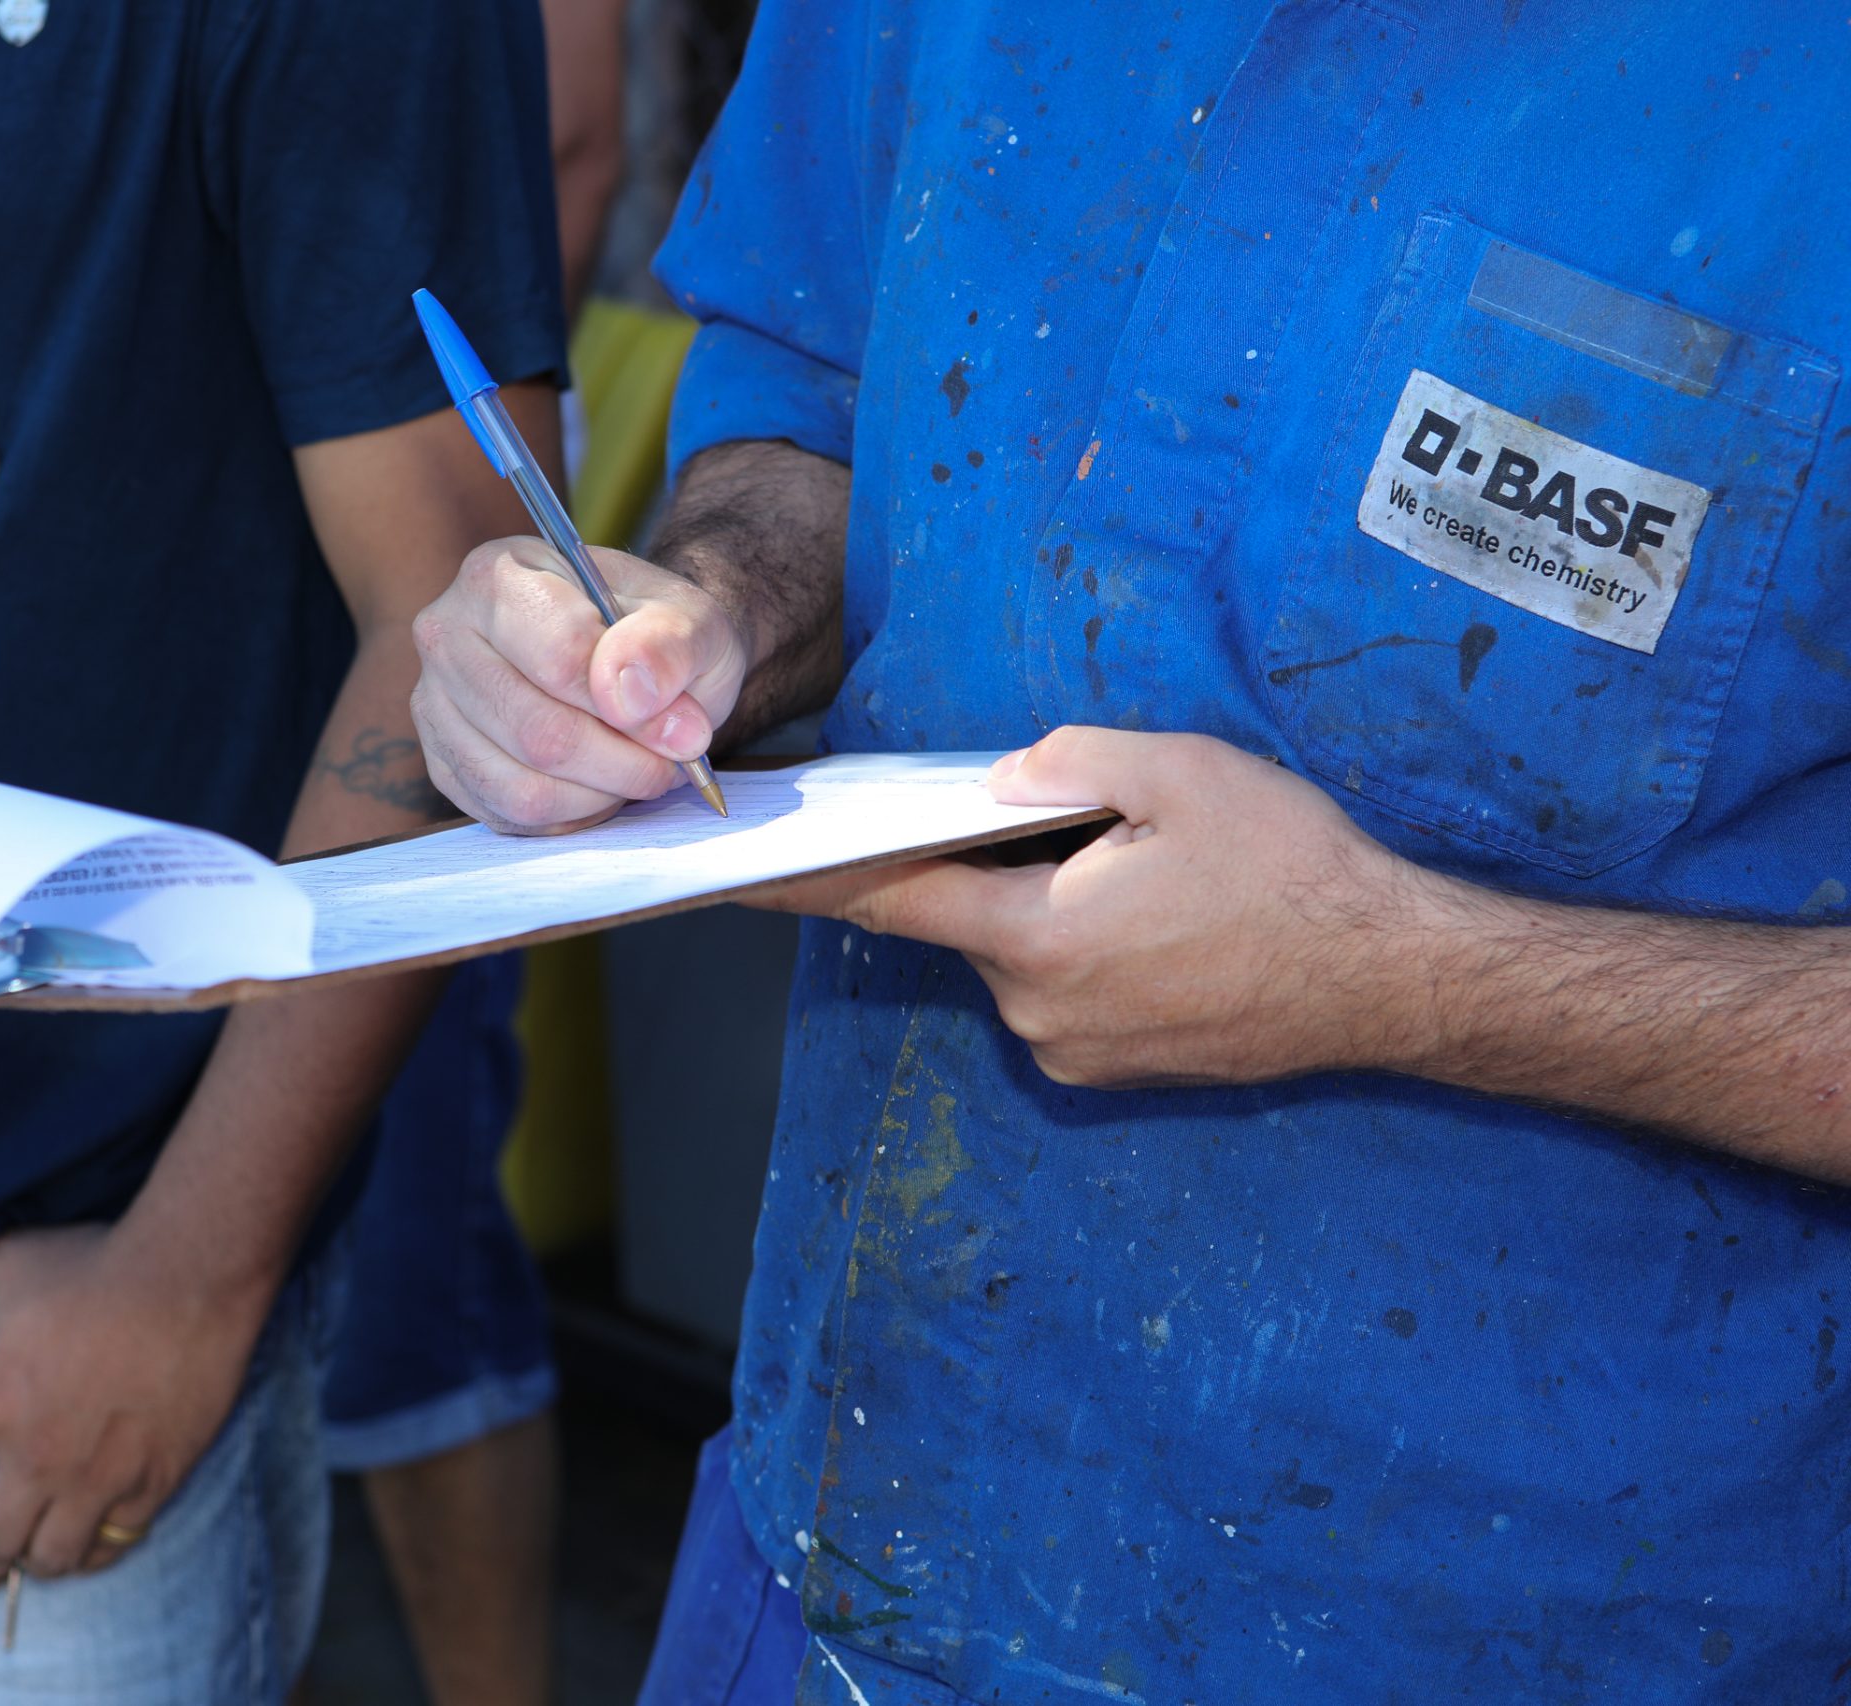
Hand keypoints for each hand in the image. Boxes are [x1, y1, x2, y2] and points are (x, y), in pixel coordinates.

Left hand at [0, 1221, 273, 1583]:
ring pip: (53, 1558)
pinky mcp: (154, 1481)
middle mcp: (38, 1459)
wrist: (188, 1275)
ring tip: (37, 1554)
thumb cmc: (97, 1264)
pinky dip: (97, 1549)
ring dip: (38, 1561)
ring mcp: (99, 1478)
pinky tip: (92, 1539)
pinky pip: (115, 1542)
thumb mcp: (11, 1263)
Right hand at [411, 535, 750, 832]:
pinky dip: (570, 814)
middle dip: (622, 763)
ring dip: (600, 795)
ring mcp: (434, 702)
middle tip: (670, 762)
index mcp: (500, 575)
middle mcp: (447, 634)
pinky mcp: (442, 761)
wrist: (627, 660)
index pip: (560, 655)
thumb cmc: (653, 636)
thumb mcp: (691, 620)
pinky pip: (509, 815)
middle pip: (538, 731)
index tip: (684, 726)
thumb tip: (630, 700)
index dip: (632, 709)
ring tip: (637, 772)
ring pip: (522, 786)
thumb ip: (670, 646)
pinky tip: (598, 785)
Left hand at [761, 728, 1456, 1086]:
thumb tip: (999, 779)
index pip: (890, 903)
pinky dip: (1090, 951)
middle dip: (1003, 870)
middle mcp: (1040, 1013)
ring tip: (1156, 880)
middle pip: (972, 923)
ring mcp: (1079, 1052)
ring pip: (1026, 957)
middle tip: (1091, 830)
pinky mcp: (1120, 1070)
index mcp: (1037, 939)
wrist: (1393, 978)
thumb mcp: (1181, 775)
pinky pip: (1070, 993)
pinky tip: (1168, 923)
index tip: (739, 876)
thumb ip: (1068, 763)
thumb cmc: (1294, 872)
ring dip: (1055, 912)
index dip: (810, 881)